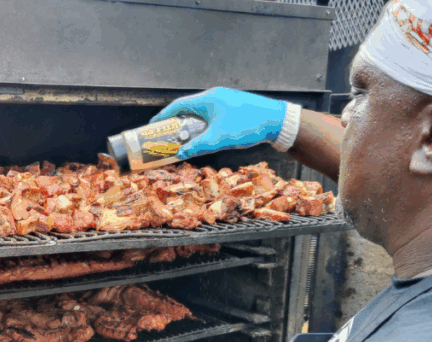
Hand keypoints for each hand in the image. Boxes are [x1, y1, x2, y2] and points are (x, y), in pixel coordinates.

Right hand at [150, 87, 288, 159]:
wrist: (278, 120)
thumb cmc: (247, 125)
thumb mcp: (219, 139)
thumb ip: (197, 147)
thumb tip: (180, 154)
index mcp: (208, 99)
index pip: (178, 105)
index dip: (164, 116)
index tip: (153, 126)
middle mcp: (215, 96)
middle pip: (188, 108)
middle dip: (177, 122)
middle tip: (168, 135)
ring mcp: (225, 100)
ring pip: (201, 112)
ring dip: (191, 125)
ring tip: (185, 138)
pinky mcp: (234, 107)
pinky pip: (212, 114)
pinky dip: (204, 125)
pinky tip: (206, 136)